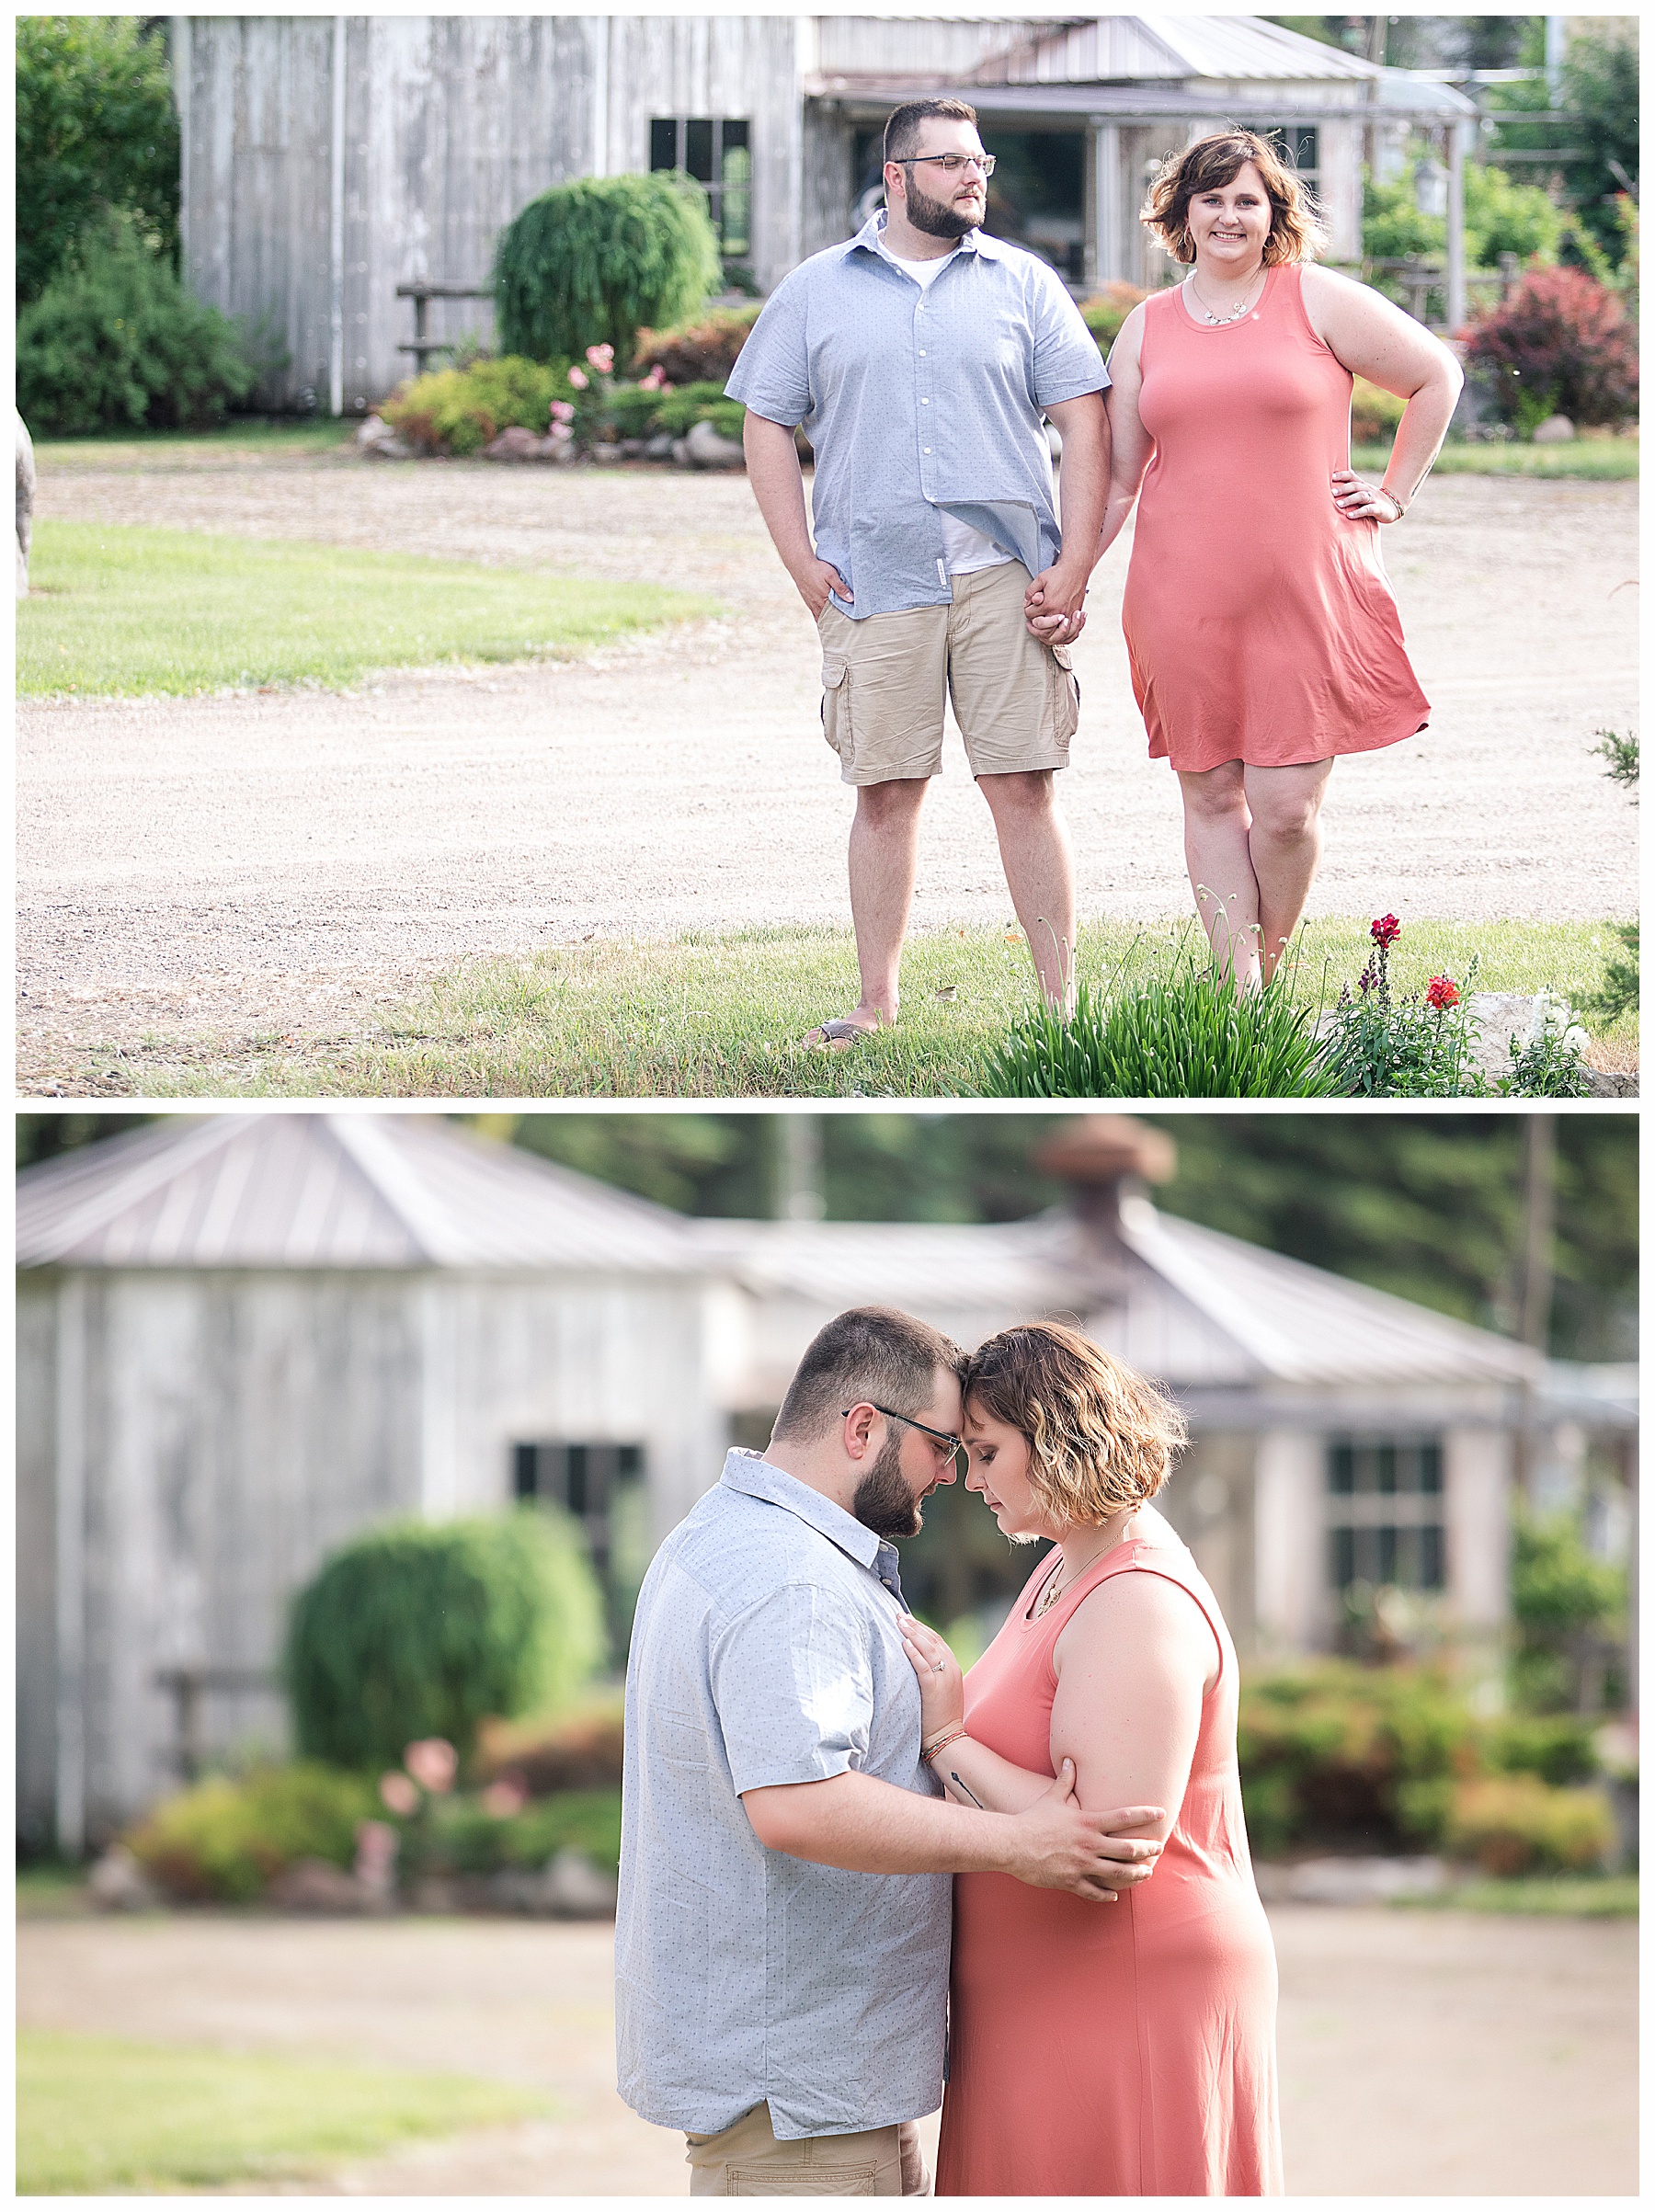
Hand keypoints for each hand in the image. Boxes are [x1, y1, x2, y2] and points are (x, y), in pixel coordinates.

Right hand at [793, 557, 852, 618]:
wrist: (800, 564)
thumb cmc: (817, 569)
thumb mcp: (831, 575)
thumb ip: (841, 588)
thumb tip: (851, 599)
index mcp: (823, 601)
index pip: (835, 615)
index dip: (842, 617)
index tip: (850, 619)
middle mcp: (816, 605)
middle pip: (828, 618)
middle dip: (836, 620)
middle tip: (845, 621)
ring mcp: (811, 604)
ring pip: (821, 617)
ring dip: (828, 619)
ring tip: (837, 620)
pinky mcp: (808, 601)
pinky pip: (815, 614)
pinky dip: (821, 616)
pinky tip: (826, 616)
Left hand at [899, 1616, 964, 1744]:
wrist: (947, 1738)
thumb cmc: (940, 1715)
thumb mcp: (942, 1688)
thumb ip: (933, 1672)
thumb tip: (914, 1658)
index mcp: (953, 1667)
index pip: (936, 1640)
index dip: (921, 1627)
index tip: (907, 1618)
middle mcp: (950, 1669)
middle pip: (932, 1640)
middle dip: (914, 1626)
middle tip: (899, 1615)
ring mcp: (944, 1678)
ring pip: (928, 1649)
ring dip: (913, 1633)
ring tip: (899, 1623)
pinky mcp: (934, 1689)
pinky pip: (923, 1667)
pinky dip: (914, 1653)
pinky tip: (904, 1643)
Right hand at [1001, 1763, 1165, 1901]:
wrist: (1013, 1844)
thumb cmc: (1033, 1819)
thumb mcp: (1052, 1797)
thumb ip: (1066, 1781)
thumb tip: (1069, 1759)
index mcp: (1087, 1823)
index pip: (1123, 1817)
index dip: (1144, 1814)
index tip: (1161, 1813)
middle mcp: (1089, 1845)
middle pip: (1128, 1849)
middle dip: (1147, 1849)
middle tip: (1158, 1849)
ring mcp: (1082, 1865)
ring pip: (1118, 1873)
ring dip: (1135, 1874)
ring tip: (1146, 1873)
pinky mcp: (1071, 1882)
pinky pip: (1095, 1892)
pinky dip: (1107, 1895)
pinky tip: (1115, 1896)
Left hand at [1023, 560, 1087, 644]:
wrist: (1076, 570)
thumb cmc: (1058, 573)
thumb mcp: (1040, 578)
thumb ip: (1030, 591)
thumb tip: (1026, 602)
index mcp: (1047, 605)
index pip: (1030, 615)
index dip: (1027, 609)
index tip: (1030, 605)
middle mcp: (1058, 613)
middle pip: (1041, 629)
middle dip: (1035, 624)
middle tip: (1033, 619)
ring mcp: (1068, 616)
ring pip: (1055, 635)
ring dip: (1047, 632)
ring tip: (1044, 627)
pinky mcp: (1075, 615)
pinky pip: (1069, 633)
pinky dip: (1062, 634)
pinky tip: (1058, 629)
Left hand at [1331, 469, 1402, 522]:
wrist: (1392, 506)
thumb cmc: (1371, 499)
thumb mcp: (1361, 492)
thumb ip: (1350, 488)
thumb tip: (1332, 483)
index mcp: (1362, 485)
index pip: (1352, 476)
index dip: (1342, 475)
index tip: (1331, 477)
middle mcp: (1367, 490)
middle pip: (1355, 486)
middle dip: (1343, 488)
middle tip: (1332, 492)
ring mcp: (1373, 499)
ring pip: (1361, 497)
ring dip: (1349, 500)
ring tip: (1338, 505)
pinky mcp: (1378, 509)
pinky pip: (1368, 510)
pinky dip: (1358, 512)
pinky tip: (1349, 516)